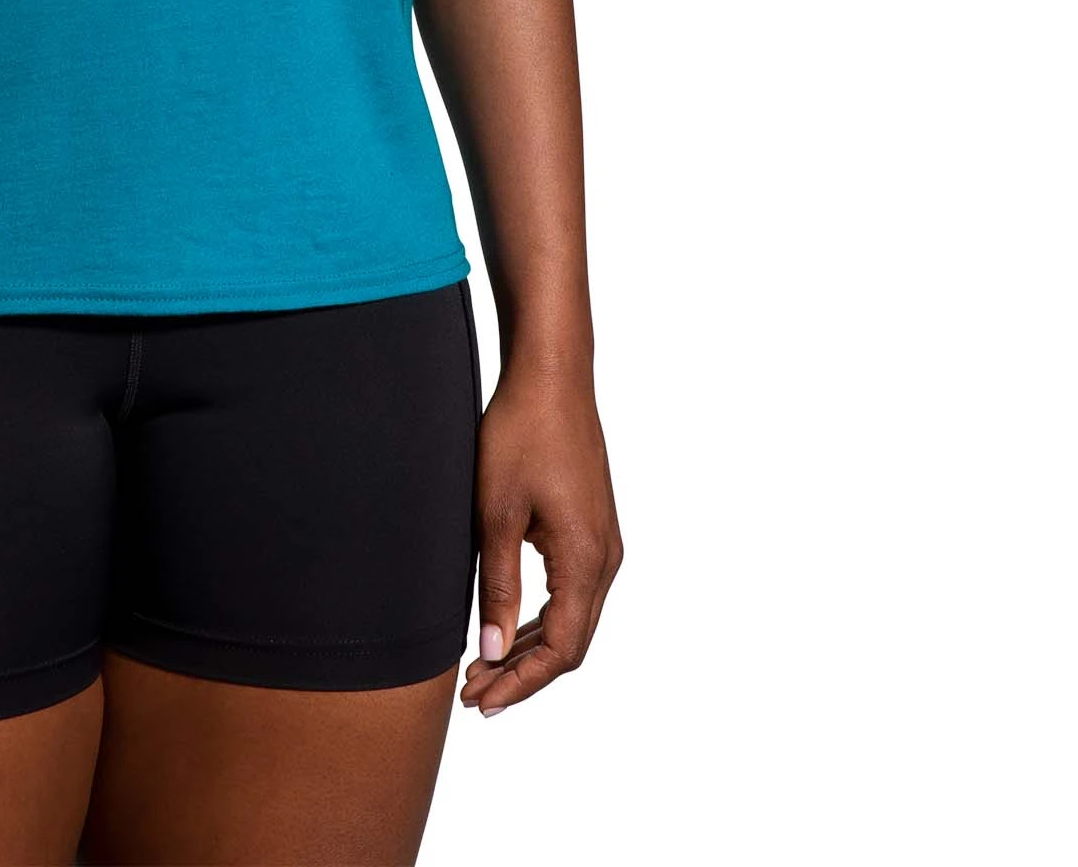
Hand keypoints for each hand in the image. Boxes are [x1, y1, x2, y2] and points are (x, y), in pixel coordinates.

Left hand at [460, 370, 621, 717]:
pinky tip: (506, 626)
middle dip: (521, 673)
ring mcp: (603, 544)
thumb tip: (490, 649)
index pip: (560, 649)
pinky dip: (540, 618)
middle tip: (472, 693)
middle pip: (570, 643)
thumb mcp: (495, 512)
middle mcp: (605, 559)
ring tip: (482, 668)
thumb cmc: (519, 434)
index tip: (480, 699)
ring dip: (529, 647)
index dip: (520, 682)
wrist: (552, 378)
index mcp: (585, 560)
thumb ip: (494, 584)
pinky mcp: (592, 529)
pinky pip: (571, 593)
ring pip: (572, 620)